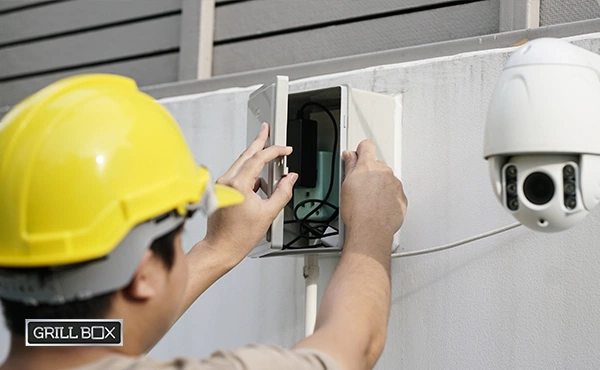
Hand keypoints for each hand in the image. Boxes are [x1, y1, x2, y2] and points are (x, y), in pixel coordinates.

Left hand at [204, 123, 297, 261]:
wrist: (221, 248)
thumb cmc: (239, 236)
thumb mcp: (269, 213)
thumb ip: (282, 192)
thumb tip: (290, 178)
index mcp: (238, 185)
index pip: (258, 159)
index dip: (274, 151)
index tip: (285, 150)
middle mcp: (226, 182)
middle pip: (245, 155)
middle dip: (259, 141)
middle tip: (266, 129)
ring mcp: (221, 186)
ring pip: (240, 164)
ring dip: (254, 158)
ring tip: (268, 155)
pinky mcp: (220, 191)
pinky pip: (236, 175)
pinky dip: (249, 173)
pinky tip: (259, 181)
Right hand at [341, 140, 406, 237]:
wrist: (371, 230)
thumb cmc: (357, 212)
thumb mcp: (346, 185)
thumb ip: (349, 166)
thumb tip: (350, 156)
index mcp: (368, 166)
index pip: (367, 146)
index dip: (361, 151)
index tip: (358, 156)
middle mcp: (385, 172)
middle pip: (377, 165)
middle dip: (369, 173)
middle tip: (360, 188)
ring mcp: (395, 184)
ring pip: (386, 180)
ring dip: (379, 186)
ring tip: (369, 201)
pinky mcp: (402, 198)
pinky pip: (394, 193)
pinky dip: (388, 197)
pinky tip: (377, 207)